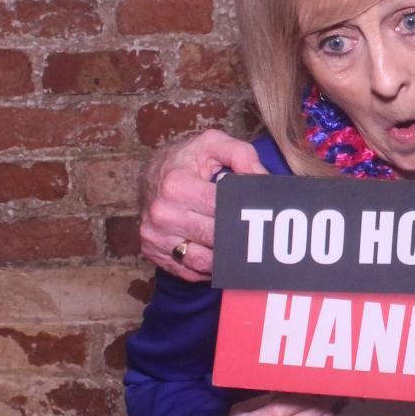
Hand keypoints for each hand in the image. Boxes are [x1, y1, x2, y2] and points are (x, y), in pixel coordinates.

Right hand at [138, 129, 265, 280]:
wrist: (150, 174)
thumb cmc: (187, 159)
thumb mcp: (213, 144)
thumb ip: (242, 156)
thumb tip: (263, 180)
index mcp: (176, 184)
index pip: (222, 208)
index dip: (244, 210)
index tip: (261, 212)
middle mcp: (162, 213)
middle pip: (215, 236)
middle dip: (239, 235)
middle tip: (259, 234)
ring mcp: (155, 236)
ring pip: (204, 261)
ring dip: (226, 256)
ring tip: (241, 245)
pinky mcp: (153, 252)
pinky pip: (190, 271)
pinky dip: (209, 267)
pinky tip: (219, 254)